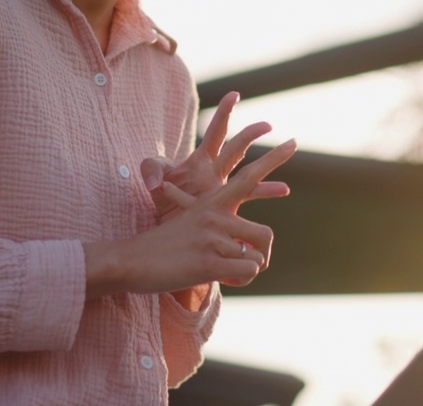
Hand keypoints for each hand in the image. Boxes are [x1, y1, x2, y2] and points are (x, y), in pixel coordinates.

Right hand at [86, 137, 296, 297]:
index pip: (248, 176)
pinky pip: (248, 271)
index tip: (293, 141)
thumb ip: (216, 225)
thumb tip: (236, 234)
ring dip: (248, 268)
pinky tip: (223, 278)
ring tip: (228, 272)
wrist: (130, 260)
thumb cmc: (160, 244)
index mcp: (210, 201)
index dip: (273, 159)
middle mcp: (215, 215)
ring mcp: (212, 238)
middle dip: (265, 247)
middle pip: (265, 231)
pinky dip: (240, 280)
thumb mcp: (188, 223)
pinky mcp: (208, 262)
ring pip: (258, 256)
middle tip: (253, 256)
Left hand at [139, 92, 289, 221]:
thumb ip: (151, 169)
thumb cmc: (160, 197)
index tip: (234, 94)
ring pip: (249, 172)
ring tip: (286, 152)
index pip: (215, 131)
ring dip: (267, 163)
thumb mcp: (153, 177)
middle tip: (267, 125)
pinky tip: (282, 188)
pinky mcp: (226, 208)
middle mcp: (216, 171)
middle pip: (237, 147)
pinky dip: (266, 191)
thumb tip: (157, 181)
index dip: (224, 112)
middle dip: (251, 134)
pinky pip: (247, 198)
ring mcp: (223, 189)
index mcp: (200, 159)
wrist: (166, 225)